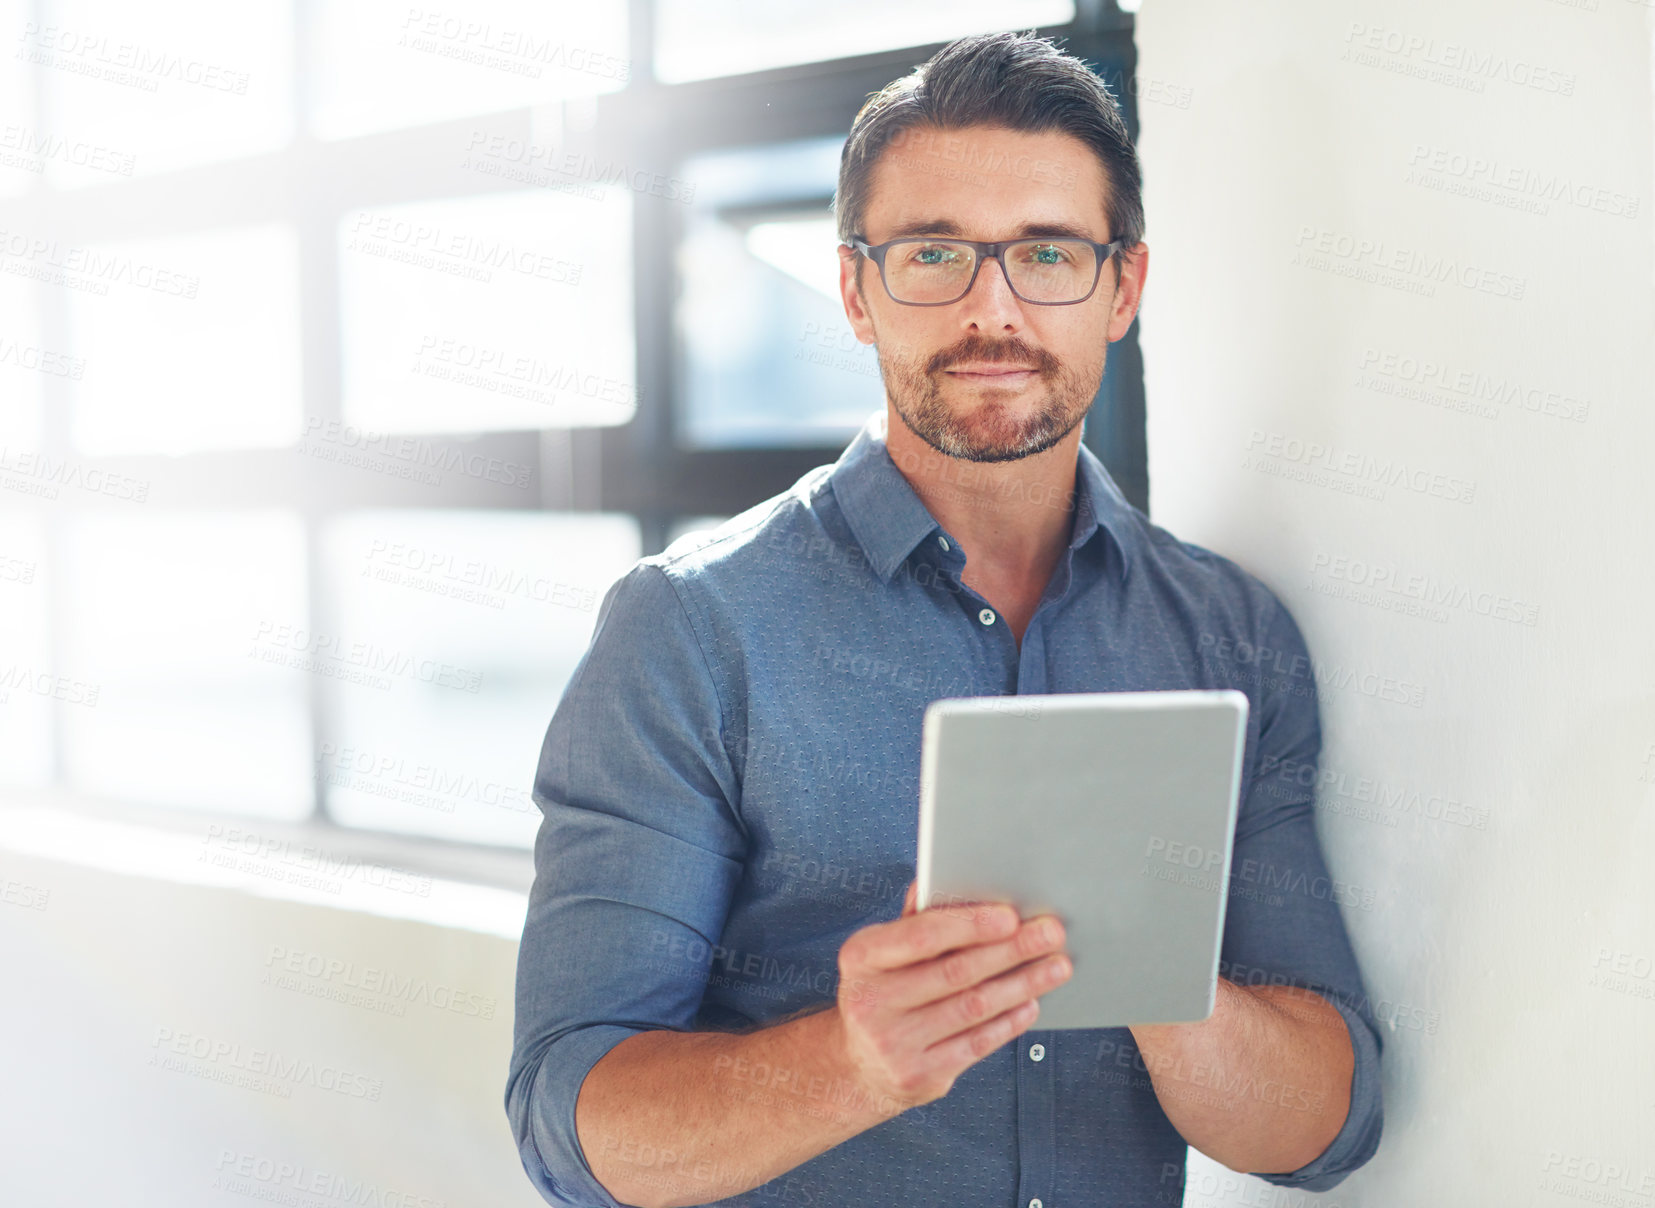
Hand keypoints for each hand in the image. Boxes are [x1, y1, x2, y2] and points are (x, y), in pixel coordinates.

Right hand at [831, 879, 1070, 1114]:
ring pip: (973, 1007)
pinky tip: (1030, 1002)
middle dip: (1011, 950)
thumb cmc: (881, 992)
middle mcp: (871, 1001)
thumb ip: (915, 919)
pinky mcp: (919, 1074)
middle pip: (956, 971)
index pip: (921, 935)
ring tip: (1054, 966)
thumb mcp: (882, 952)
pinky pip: (976, 1043)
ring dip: (1022, 983)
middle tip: (1049, 935)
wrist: (859, 1064)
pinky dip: (1009, 1021)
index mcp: (861, 957)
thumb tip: (943, 878)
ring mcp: (894, 1043)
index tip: (1011, 916)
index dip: (970, 925)